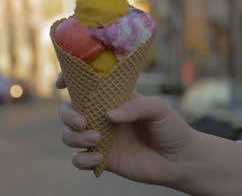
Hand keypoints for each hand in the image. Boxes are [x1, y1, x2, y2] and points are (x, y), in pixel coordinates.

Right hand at [56, 73, 194, 185]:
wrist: (181, 161)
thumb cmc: (171, 128)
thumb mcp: (157, 109)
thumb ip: (134, 107)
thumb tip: (108, 115)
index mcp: (111, 99)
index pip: (83, 86)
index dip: (67, 80)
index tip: (60, 84)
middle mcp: (100, 117)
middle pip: (68, 111)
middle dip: (68, 116)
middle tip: (83, 122)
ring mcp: (99, 138)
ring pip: (68, 135)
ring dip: (75, 137)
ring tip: (97, 140)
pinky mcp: (101, 159)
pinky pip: (78, 160)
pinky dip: (82, 159)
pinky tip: (100, 157)